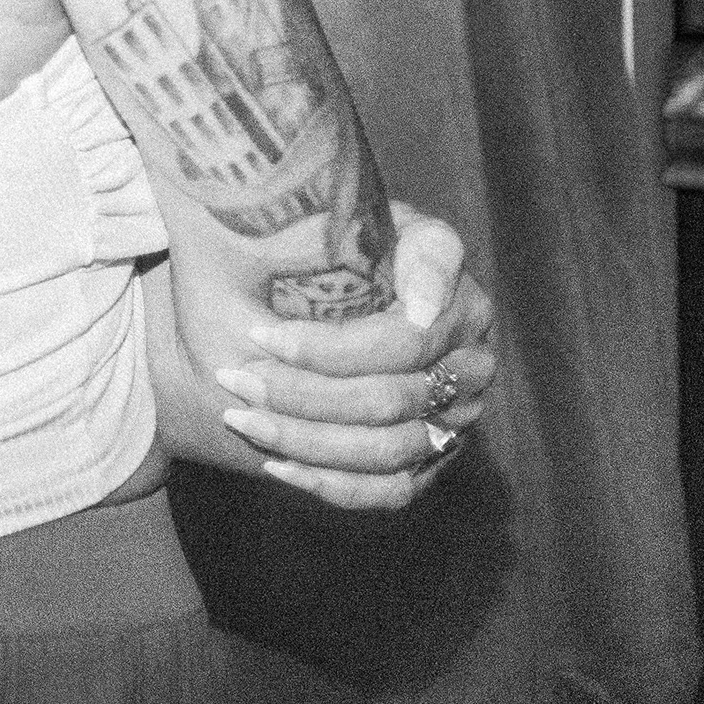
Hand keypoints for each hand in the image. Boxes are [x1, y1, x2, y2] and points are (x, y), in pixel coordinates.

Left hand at [212, 203, 499, 511]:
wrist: (341, 279)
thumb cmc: (342, 239)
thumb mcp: (354, 214)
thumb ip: (368, 230)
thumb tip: (417, 304)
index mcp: (462, 301)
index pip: (403, 341)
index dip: (328, 346)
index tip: (260, 334)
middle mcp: (471, 364)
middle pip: (388, 398)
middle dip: (300, 392)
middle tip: (232, 375)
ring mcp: (456, 416)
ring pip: (386, 448)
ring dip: (304, 439)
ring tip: (240, 416)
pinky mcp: (433, 457)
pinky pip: (389, 489)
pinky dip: (330, 483)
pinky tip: (276, 465)